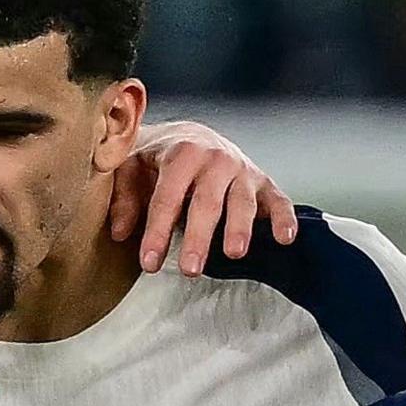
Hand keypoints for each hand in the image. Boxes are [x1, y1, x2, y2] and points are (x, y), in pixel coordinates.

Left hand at [128, 120, 298, 276]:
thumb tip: (120, 233)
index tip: (149, 263)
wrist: (192, 136)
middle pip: (206, 201)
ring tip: (233, 254)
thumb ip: (124, 198)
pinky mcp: (263, 181)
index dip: (157, 231)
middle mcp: (215, 158)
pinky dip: (284, 218)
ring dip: (239, 227)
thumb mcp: (131, 169)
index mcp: (180, 152)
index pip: (167, 197)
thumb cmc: (157, 160)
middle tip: (190, 269)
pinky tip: (285, 239)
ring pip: (242, 201)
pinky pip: (278, 200)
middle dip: (199, 236)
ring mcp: (242, 169)